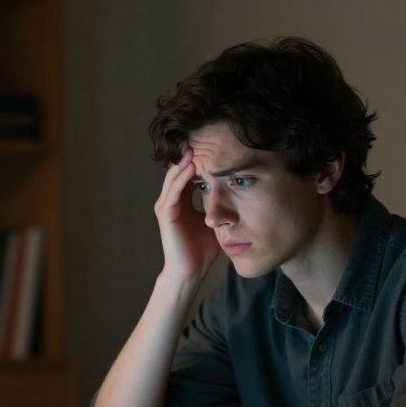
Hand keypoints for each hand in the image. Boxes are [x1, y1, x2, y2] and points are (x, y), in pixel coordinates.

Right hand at [154, 148, 220, 281]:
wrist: (191, 271)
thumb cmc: (202, 249)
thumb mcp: (214, 219)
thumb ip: (220, 204)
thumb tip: (239, 190)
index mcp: (182, 200)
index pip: (188, 172)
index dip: (198, 158)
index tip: (213, 143)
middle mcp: (171, 200)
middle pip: (178, 170)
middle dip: (188, 154)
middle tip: (201, 135)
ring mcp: (166, 206)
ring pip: (174, 177)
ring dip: (184, 161)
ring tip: (195, 145)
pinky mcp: (166, 215)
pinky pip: (174, 191)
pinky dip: (182, 177)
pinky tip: (192, 166)